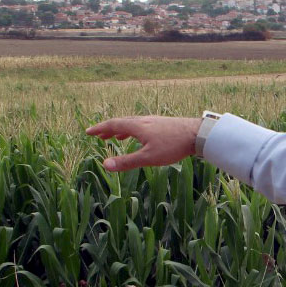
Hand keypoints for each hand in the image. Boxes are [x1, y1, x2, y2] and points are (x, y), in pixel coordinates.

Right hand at [85, 116, 201, 171]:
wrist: (197, 134)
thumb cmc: (172, 146)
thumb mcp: (148, 157)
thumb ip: (126, 162)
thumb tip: (105, 165)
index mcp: (137, 126)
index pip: (113, 125)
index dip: (99, 129)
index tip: (88, 132)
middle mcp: (143, 121)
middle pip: (121, 123)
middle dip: (108, 129)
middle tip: (97, 135)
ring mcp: (153, 121)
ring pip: (132, 124)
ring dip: (120, 130)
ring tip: (114, 138)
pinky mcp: (162, 125)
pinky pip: (141, 126)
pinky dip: (132, 131)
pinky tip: (139, 138)